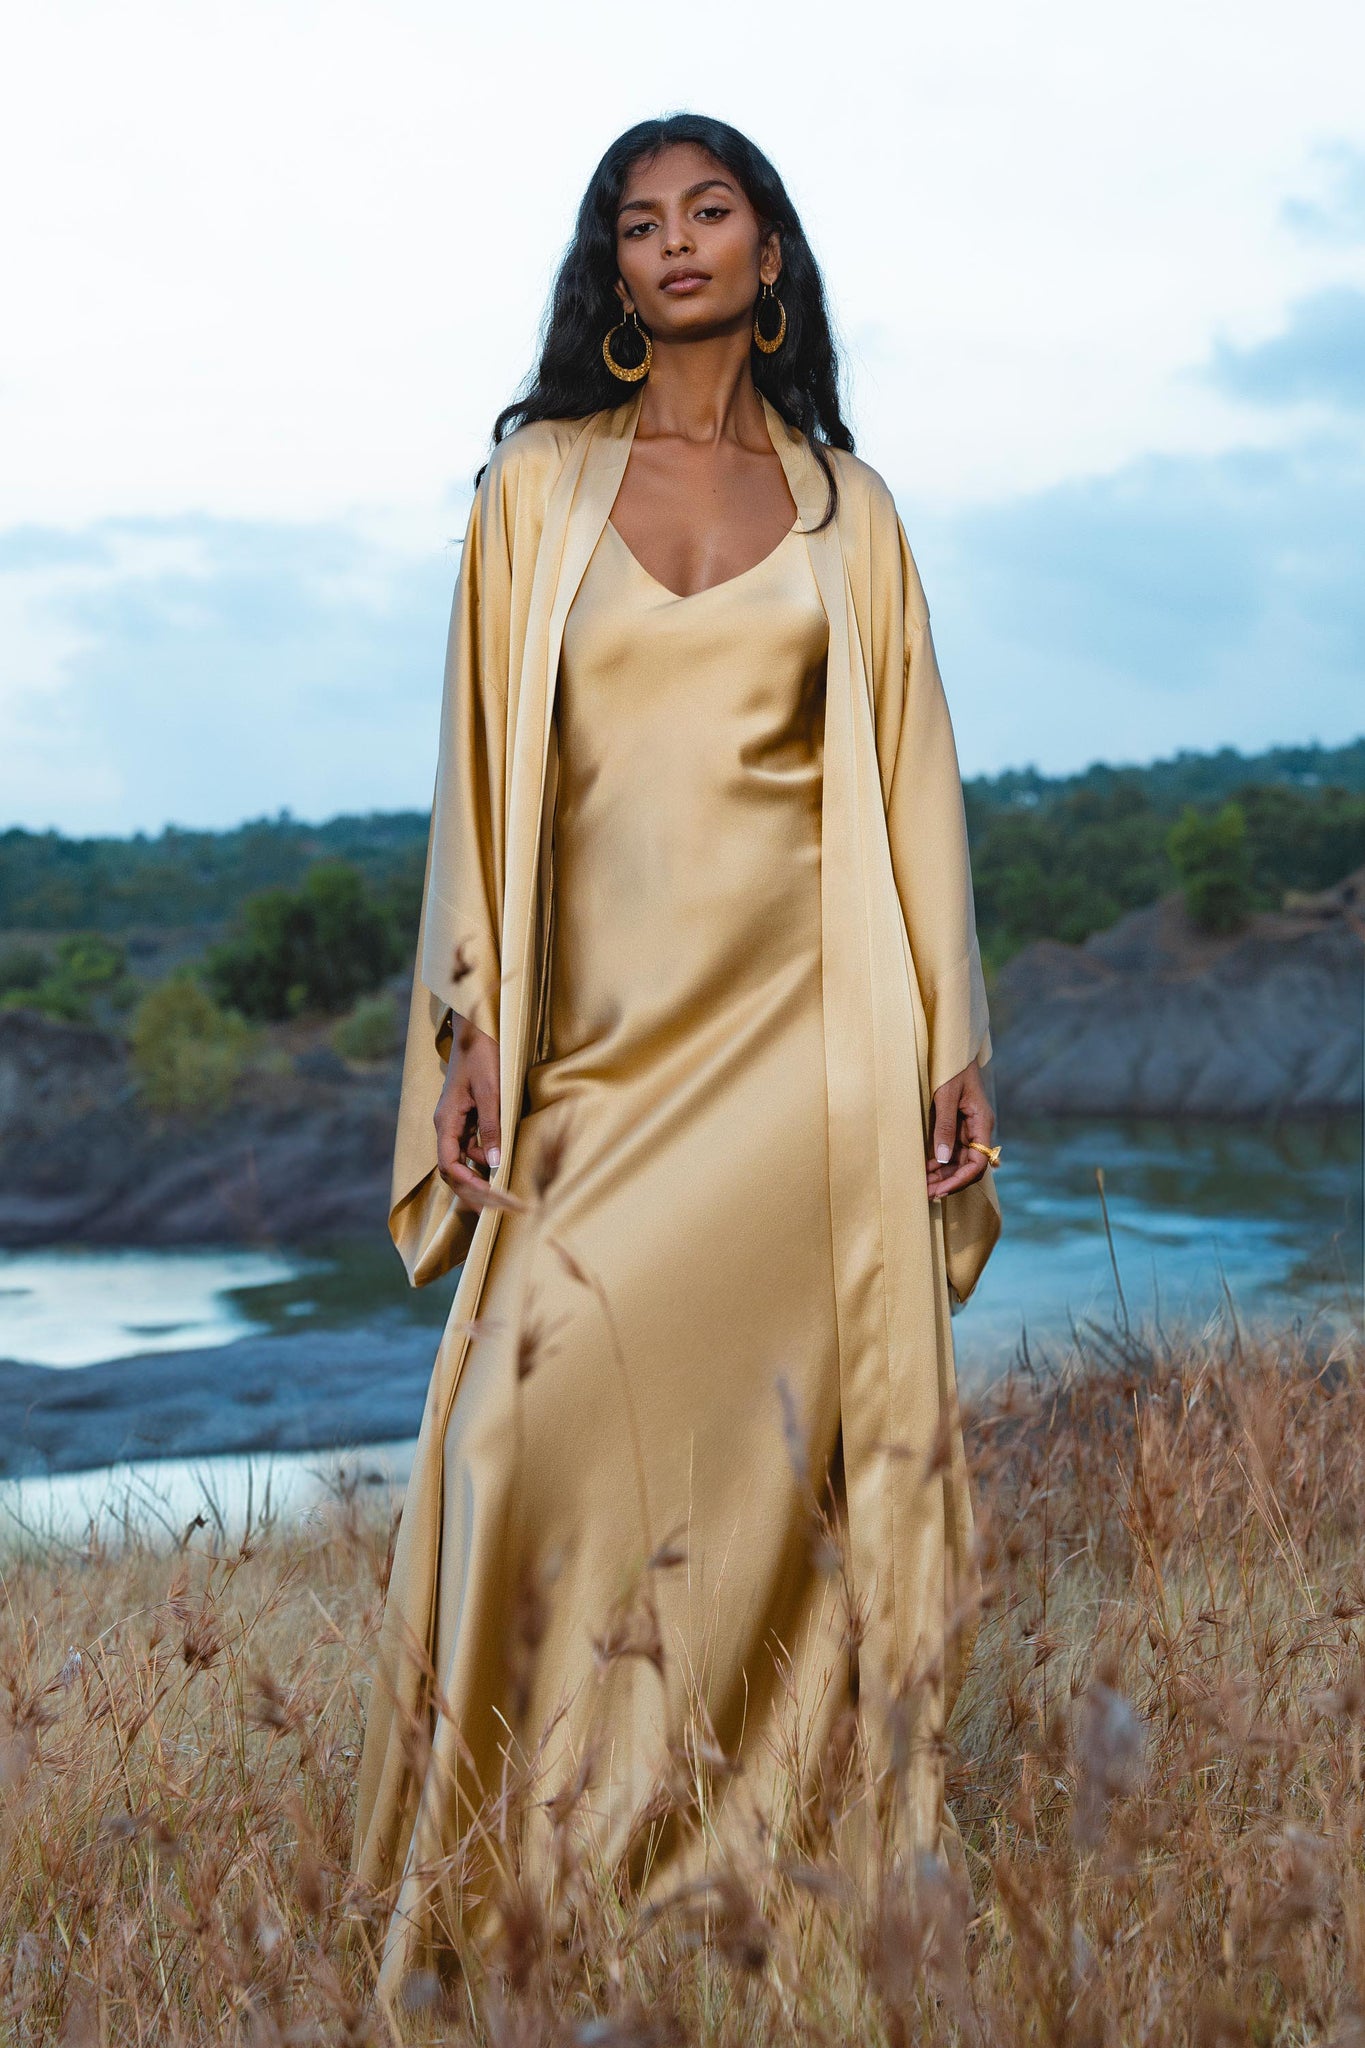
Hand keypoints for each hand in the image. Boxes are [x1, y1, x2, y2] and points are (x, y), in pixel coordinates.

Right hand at [434, 1012, 501, 1202]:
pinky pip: (473, 1146)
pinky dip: (486, 1159)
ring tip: (506, 1191)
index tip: (490, 1197)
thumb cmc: (483, 1055)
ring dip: (481, 1176)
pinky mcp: (467, 1117)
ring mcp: (456, 1122)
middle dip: (473, 1190)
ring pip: (464, 1160)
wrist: (478, 1029)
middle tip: (498, 1206)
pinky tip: (502, 1164)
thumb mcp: (491, 1091)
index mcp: (446, 1120)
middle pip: (453, 1169)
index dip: (467, 1185)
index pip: (449, 1165)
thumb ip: (492, 1127)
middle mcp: (447, 1125)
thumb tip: (495, 1164)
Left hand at [925, 1060, 994, 1200]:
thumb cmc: (950, 1068)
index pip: (978, 1162)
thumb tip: (944, 1159)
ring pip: (959, 1161)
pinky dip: (939, 1162)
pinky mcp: (957, 1126)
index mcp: (982, 1122)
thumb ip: (944, 1126)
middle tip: (926, 1193)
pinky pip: (952, 1150)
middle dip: (949, 1182)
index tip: (940, 1189)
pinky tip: (924, 1170)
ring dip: (943, 1175)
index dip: (960, 1180)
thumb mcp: (944, 1096)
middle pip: (969, 1166)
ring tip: (922, 1186)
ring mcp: (968, 1129)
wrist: (951, 1050)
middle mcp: (978, 1129)